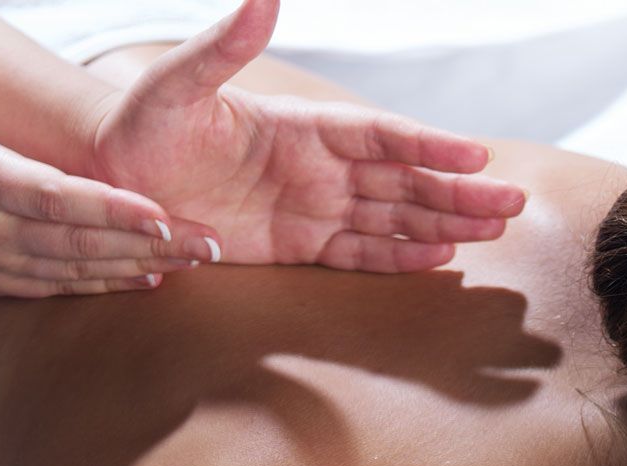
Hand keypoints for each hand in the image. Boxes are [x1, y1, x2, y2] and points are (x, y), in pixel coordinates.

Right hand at [0, 0, 214, 295]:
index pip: (54, 200)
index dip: (110, 209)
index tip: (161, 213)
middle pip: (82, 243)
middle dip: (148, 245)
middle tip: (208, 243)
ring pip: (78, 271)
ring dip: (137, 268)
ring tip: (194, 263)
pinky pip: (60, 289)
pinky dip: (105, 285)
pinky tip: (149, 280)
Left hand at [85, 0, 528, 272]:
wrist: (113, 178)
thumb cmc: (142, 126)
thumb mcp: (178, 84)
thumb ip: (224, 46)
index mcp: (301, 126)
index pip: (380, 137)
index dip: (429, 146)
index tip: (475, 154)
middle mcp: (317, 166)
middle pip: (403, 181)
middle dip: (459, 192)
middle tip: (513, 203)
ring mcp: (312, 206)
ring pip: (393, 218)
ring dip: (444, 224)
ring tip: (493, 232)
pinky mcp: (298, 244)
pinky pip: (358, 253)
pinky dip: (399, 257)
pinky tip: (440, 259)